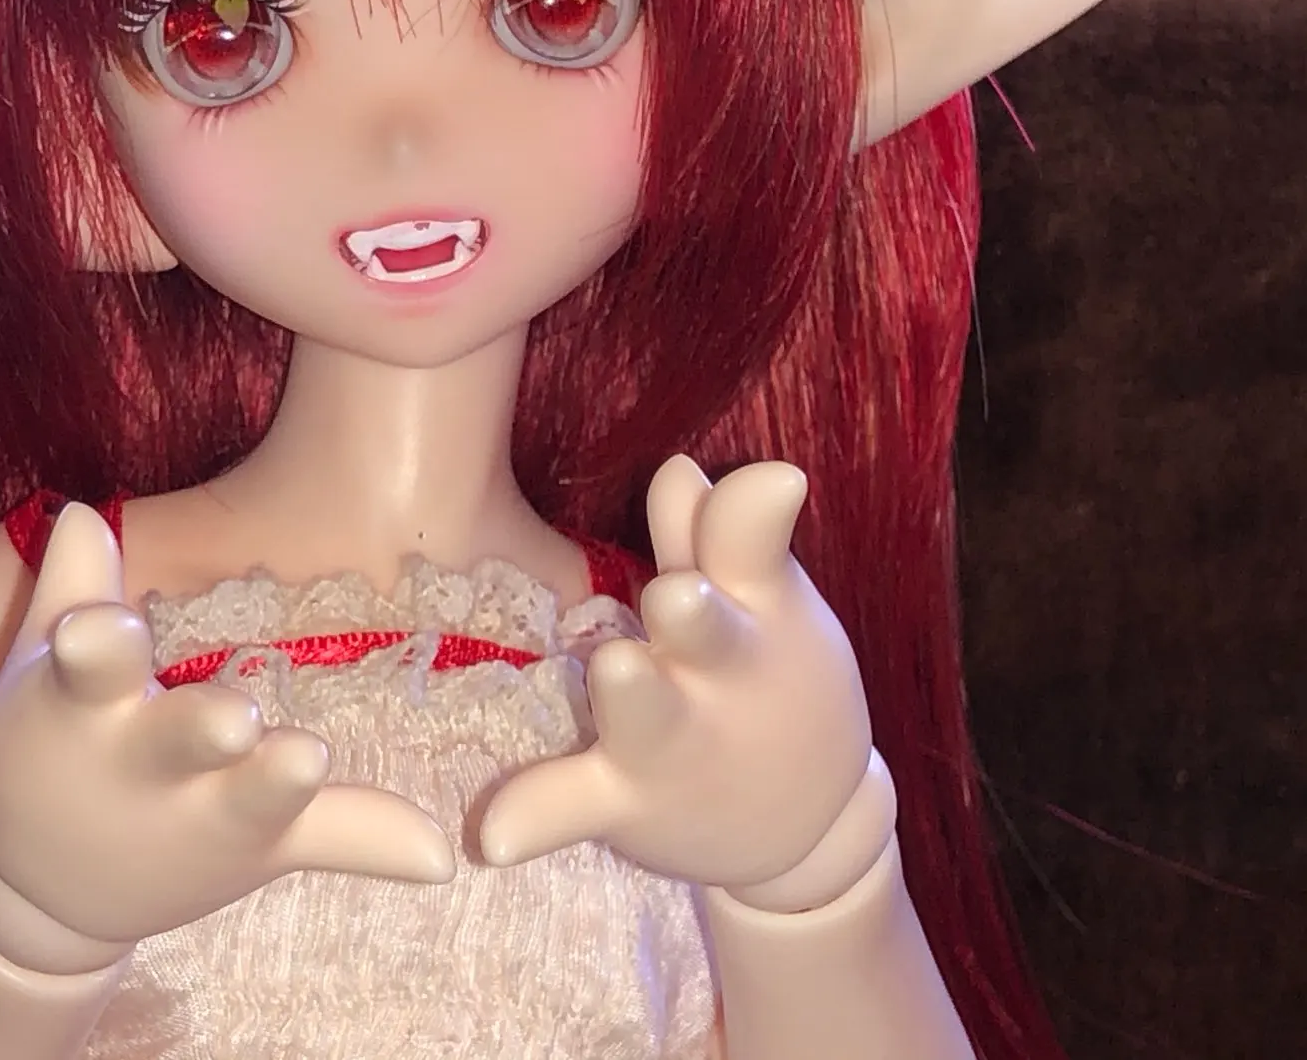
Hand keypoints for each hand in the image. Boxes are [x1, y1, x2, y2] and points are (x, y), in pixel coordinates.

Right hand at [0, 503, 455, 965]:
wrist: (46, 890)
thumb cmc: (54, 743)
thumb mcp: (47, 671)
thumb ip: (74, 587)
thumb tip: (83, 509)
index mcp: (88, 706)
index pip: (88, 667)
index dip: (94, 647)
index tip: (101, 628)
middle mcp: (145, 766)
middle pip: (173, 741)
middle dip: (199, 729)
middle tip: (233, 716)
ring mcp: (204, 816)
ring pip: (250, 799)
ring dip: (279, 784)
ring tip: (312, 759)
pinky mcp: (257, 848)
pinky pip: (326, 842)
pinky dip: (380, 844)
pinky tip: (438, 855)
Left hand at [479, 458, 892, 911]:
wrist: (808, 821)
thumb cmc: (761, 676)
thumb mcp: (754, 605)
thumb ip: (711, 539)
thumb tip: (680, 467)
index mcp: (751, 608)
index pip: (749, 542)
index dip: (753, 510)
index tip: (773, 480)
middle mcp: (717, 672)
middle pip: (709, 629)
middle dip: (697, 612)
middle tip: (681, 592)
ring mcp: (672, 739)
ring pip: (649, 717)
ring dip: (635, 698)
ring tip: (618, 671)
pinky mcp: (627, 800)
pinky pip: (575, 807)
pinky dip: (538, 818)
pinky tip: (498, 838)